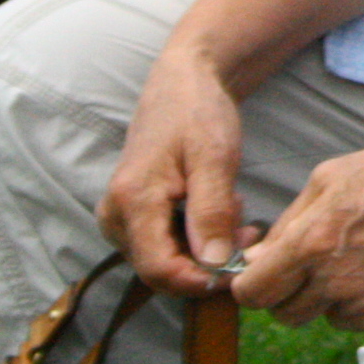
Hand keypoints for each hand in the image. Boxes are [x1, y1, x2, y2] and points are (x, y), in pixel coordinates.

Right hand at [98, 52, 253, 296]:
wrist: (181, 83)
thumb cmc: (198, 113)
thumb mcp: (214, 157)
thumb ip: (211, 211)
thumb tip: (213, 263)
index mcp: (132, 201)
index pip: (157, 269)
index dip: (198, 279)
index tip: (239, 267)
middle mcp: (115, 216)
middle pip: (159, 269)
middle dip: (206, 262)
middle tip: (248, 231)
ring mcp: (119, 217)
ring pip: (163, 259)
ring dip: (204, 248)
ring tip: (236, 211)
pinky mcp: (131, 215)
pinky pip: (162, 243)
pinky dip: (194, 236)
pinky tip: (219, 209)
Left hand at [229, 133, 363, 332]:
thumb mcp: (337, 173)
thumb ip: (292, 216)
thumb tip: (261, 252)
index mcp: (314, 240)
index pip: (253, 290)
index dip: (250, 281)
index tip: (261, 271)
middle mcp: (335, 277)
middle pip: (281, 311)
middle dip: (284, 290)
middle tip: (304, 263)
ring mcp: (363, 299)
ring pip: (316, 316)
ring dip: (320, 295)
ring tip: (346, 259)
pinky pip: (349, 318)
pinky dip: (352, 301)